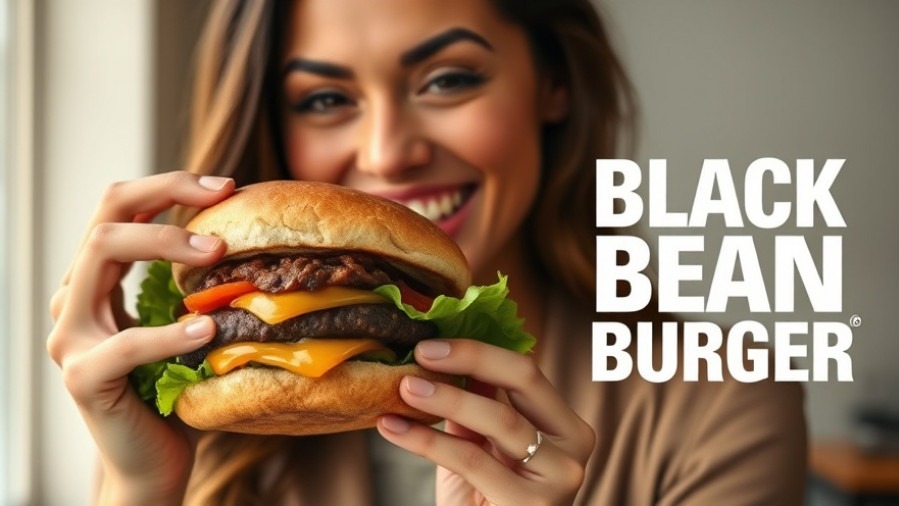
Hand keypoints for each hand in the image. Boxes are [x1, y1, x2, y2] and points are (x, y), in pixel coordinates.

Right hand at [46, 171, 233, 502]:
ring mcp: (69, 336)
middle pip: (105, 216)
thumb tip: (249, 233)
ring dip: (166, 243)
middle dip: (167, 195)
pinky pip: (125, 342)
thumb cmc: (177, 387)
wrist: (153, 461)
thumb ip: (190, 283)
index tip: (227, 185)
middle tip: (224, 198)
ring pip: (101, 254)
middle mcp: (73, 299)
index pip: (118, 207)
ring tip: (219, 254)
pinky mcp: (83, 376)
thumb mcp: (184, 321)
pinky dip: (171, 331)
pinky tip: (208, 328)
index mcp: (96, 281)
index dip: (169, 184)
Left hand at [377, 339, 594, 505]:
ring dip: (445, 398)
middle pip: (524, 381)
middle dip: (470, 358)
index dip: (479, 351)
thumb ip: (477, 404)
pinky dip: (426, 440)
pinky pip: (471, 460)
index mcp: (566, 427)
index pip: (526, 372)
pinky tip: (394, 428)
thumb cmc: (484, 501)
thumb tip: (446, 352)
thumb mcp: (482, 446)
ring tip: (405, 388)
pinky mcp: (530, 505)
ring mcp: (558, 479)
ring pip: (499, 420)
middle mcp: (573, 449)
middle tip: (421, 354)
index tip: (431, 344)